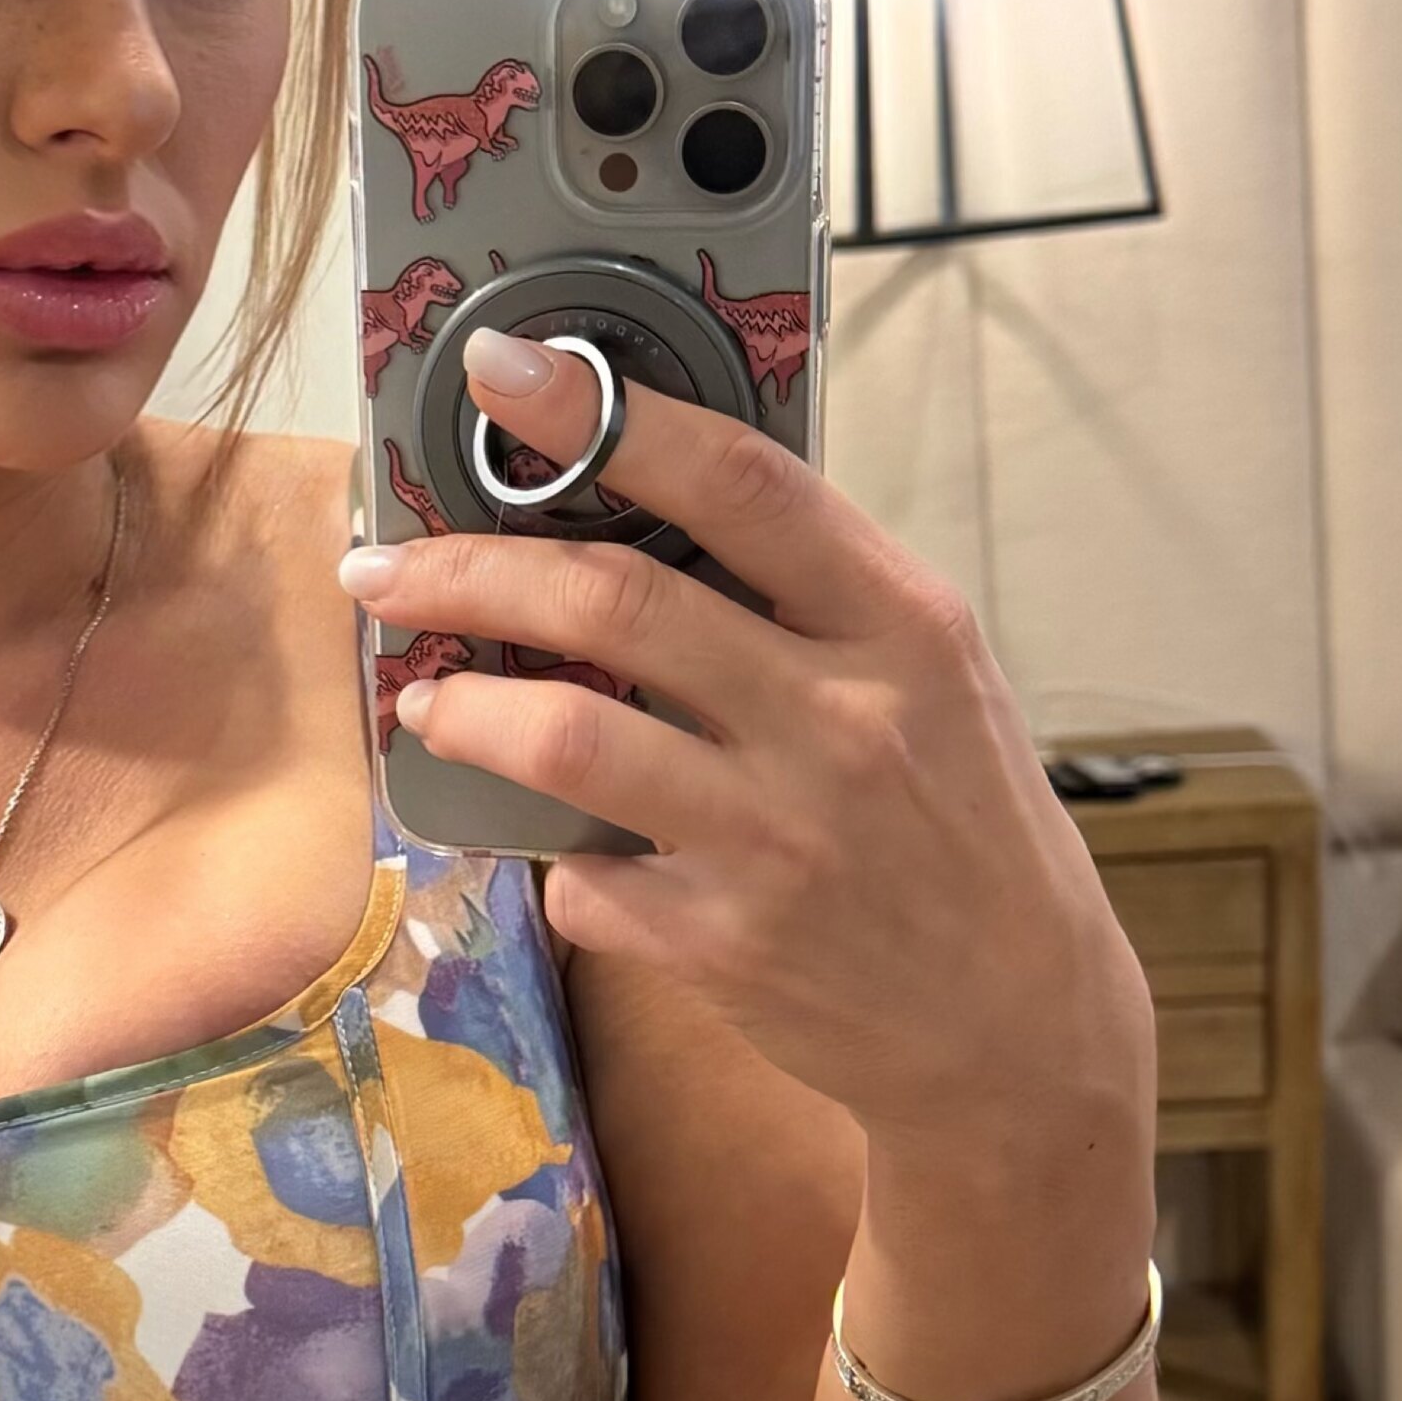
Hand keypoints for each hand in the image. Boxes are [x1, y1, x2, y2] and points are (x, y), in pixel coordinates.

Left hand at [340, 328, 1152, 1165]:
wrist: (1019, 1033)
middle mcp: (841, 722)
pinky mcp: (724, 944)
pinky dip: (550, 858)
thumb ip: (815, 598)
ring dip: (463, 708)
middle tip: (382, 564)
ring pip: (565, 735)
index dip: (605, 413)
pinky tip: (554, 849)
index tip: (503, 367)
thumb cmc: (963, 832)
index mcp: (903, 626)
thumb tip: (648, 500)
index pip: (741, 482)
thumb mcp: (936, 682)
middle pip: (616, 600)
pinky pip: (582, 876)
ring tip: (424, 701)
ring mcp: (779, 837)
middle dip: (465, 568)